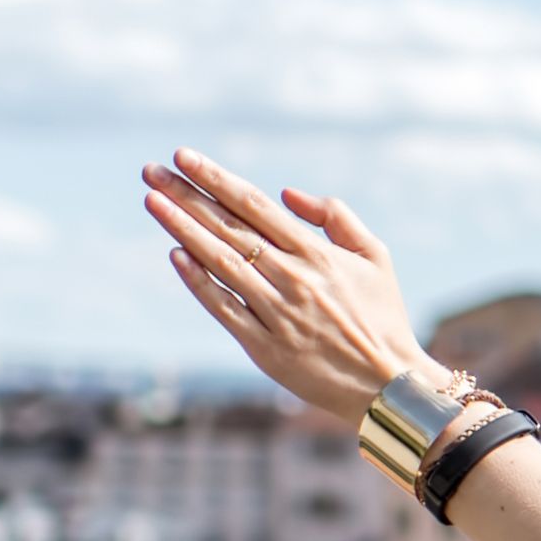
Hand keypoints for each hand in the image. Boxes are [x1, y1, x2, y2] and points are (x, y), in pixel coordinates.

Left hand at [142, 148, 427, 426]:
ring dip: (182, 229)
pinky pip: (223, 307)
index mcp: (317, 253)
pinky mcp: (264, 346)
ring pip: (220, 262)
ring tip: (152, 201)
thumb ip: (336, 217)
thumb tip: (287, 194)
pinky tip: (175, 255)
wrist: (389, 383)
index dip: (216, 179)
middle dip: (186, 196)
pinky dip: (198, 281)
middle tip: (151, 171)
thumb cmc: (382, 316)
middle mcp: (293, 277)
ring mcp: (276, 312)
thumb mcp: (375, 256)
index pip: (254, 205)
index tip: (183, 157)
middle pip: (229, 227)